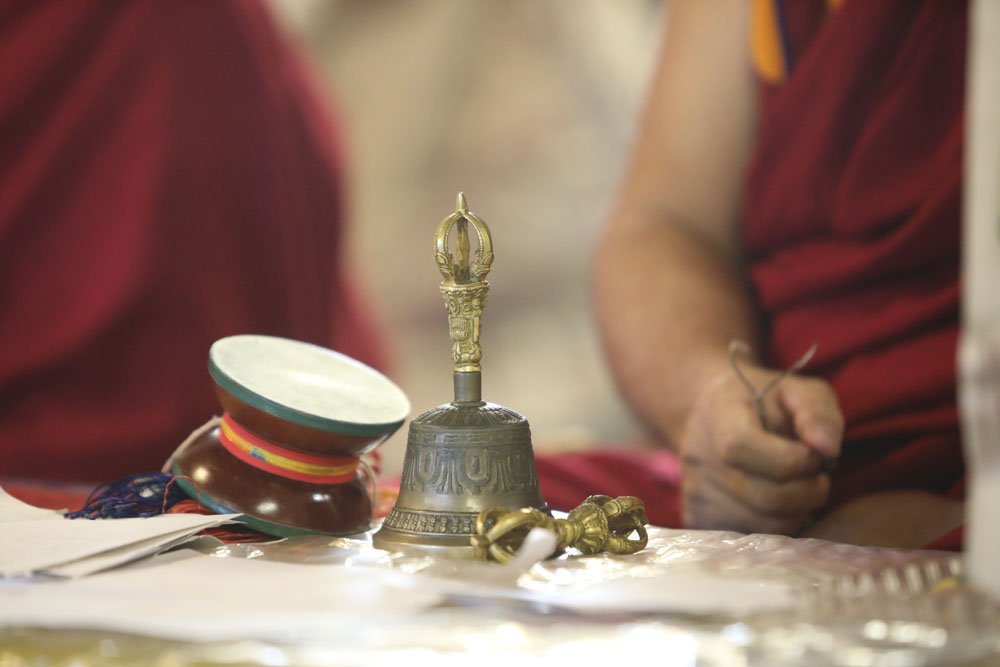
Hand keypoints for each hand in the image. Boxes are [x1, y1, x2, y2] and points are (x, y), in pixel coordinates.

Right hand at [679, 364, 842, 534]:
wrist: (712, 416)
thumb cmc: (763, 403)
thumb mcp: (796, 392)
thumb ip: (818, 414)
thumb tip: (827, 450)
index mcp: (720, 415)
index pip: (744, 447)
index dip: (792, 460)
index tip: (812, 454)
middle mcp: (699, 456)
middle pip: (763, 497)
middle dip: (807, 492)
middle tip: (814, 477)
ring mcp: (695, 491)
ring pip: (762, 526)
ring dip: (795, 513)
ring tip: (795, 489)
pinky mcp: (697, 518)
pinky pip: (748, 539)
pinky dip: (773, 528)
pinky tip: (774, 505)